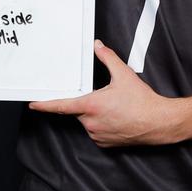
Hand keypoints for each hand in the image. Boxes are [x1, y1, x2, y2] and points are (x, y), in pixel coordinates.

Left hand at [30, 39, 187, 147]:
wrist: (158, 122)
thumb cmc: (142, 101)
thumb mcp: (124, 75)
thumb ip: (108, 58)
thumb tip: (98, 46)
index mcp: (91, 105)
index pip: (61, 105)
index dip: (45, 105)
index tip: (33, 104)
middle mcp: (90, 122)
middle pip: (79, 110)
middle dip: (88, 103)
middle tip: (107, 98)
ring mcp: (96, 134)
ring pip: (88, 121)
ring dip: (95, 114)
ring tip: (117, 108)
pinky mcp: (104, 144)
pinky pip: (96, 132)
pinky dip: (102, 124)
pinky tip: (117, 119)